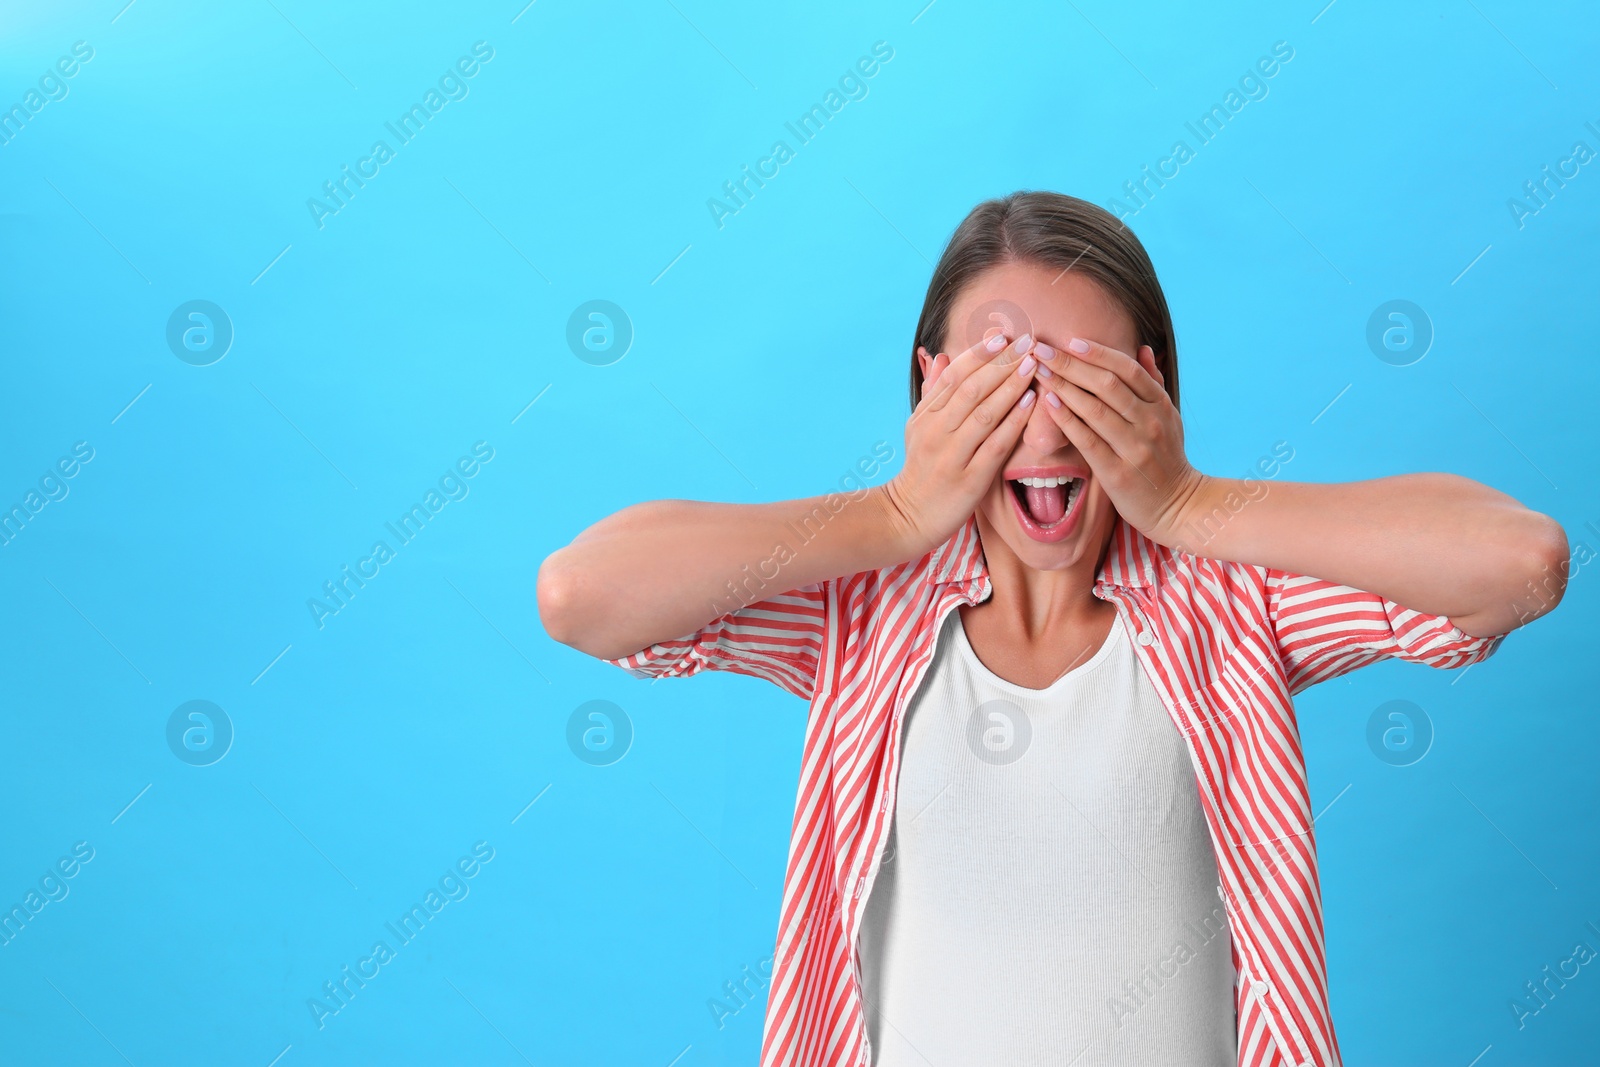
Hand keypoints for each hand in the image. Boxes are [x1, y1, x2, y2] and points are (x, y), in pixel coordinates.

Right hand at [882, 332, 1038, 555]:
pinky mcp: (970, 478)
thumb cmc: (921, 470)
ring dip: (1010, 385)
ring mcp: (952, 455)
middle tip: (1026, 342)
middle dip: (1000, 362)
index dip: (979, 354)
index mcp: (926, 416)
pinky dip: (1013, 421)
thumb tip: (944, 357)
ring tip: (1033, 364)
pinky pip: (995, 444)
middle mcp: (937, 431)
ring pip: (984, 412)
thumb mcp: (918, 427)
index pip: (953, 377)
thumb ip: (934, 393)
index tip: (1003, 336)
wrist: (908, 517)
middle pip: (971, 389)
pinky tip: (1031, 402)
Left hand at [1032, 337, 1208, 547]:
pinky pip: (1088, 441)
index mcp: (1160, 405)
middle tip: (1042, 350)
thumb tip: (1143, 348)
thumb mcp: (1169, 417)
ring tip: (1039, 371)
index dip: (1098, 353)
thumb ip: (1154, 383)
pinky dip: (1067, 420)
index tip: (1070, 341)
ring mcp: (1135, 448)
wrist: (1178, 505)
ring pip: (1095, 410)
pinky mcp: (1118, 473)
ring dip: (1064, 387)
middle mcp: (1150, 423)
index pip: (1128, 370)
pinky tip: (1049, 404)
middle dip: (1072, 365)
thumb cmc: (1166, 457)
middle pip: (1107, 385)